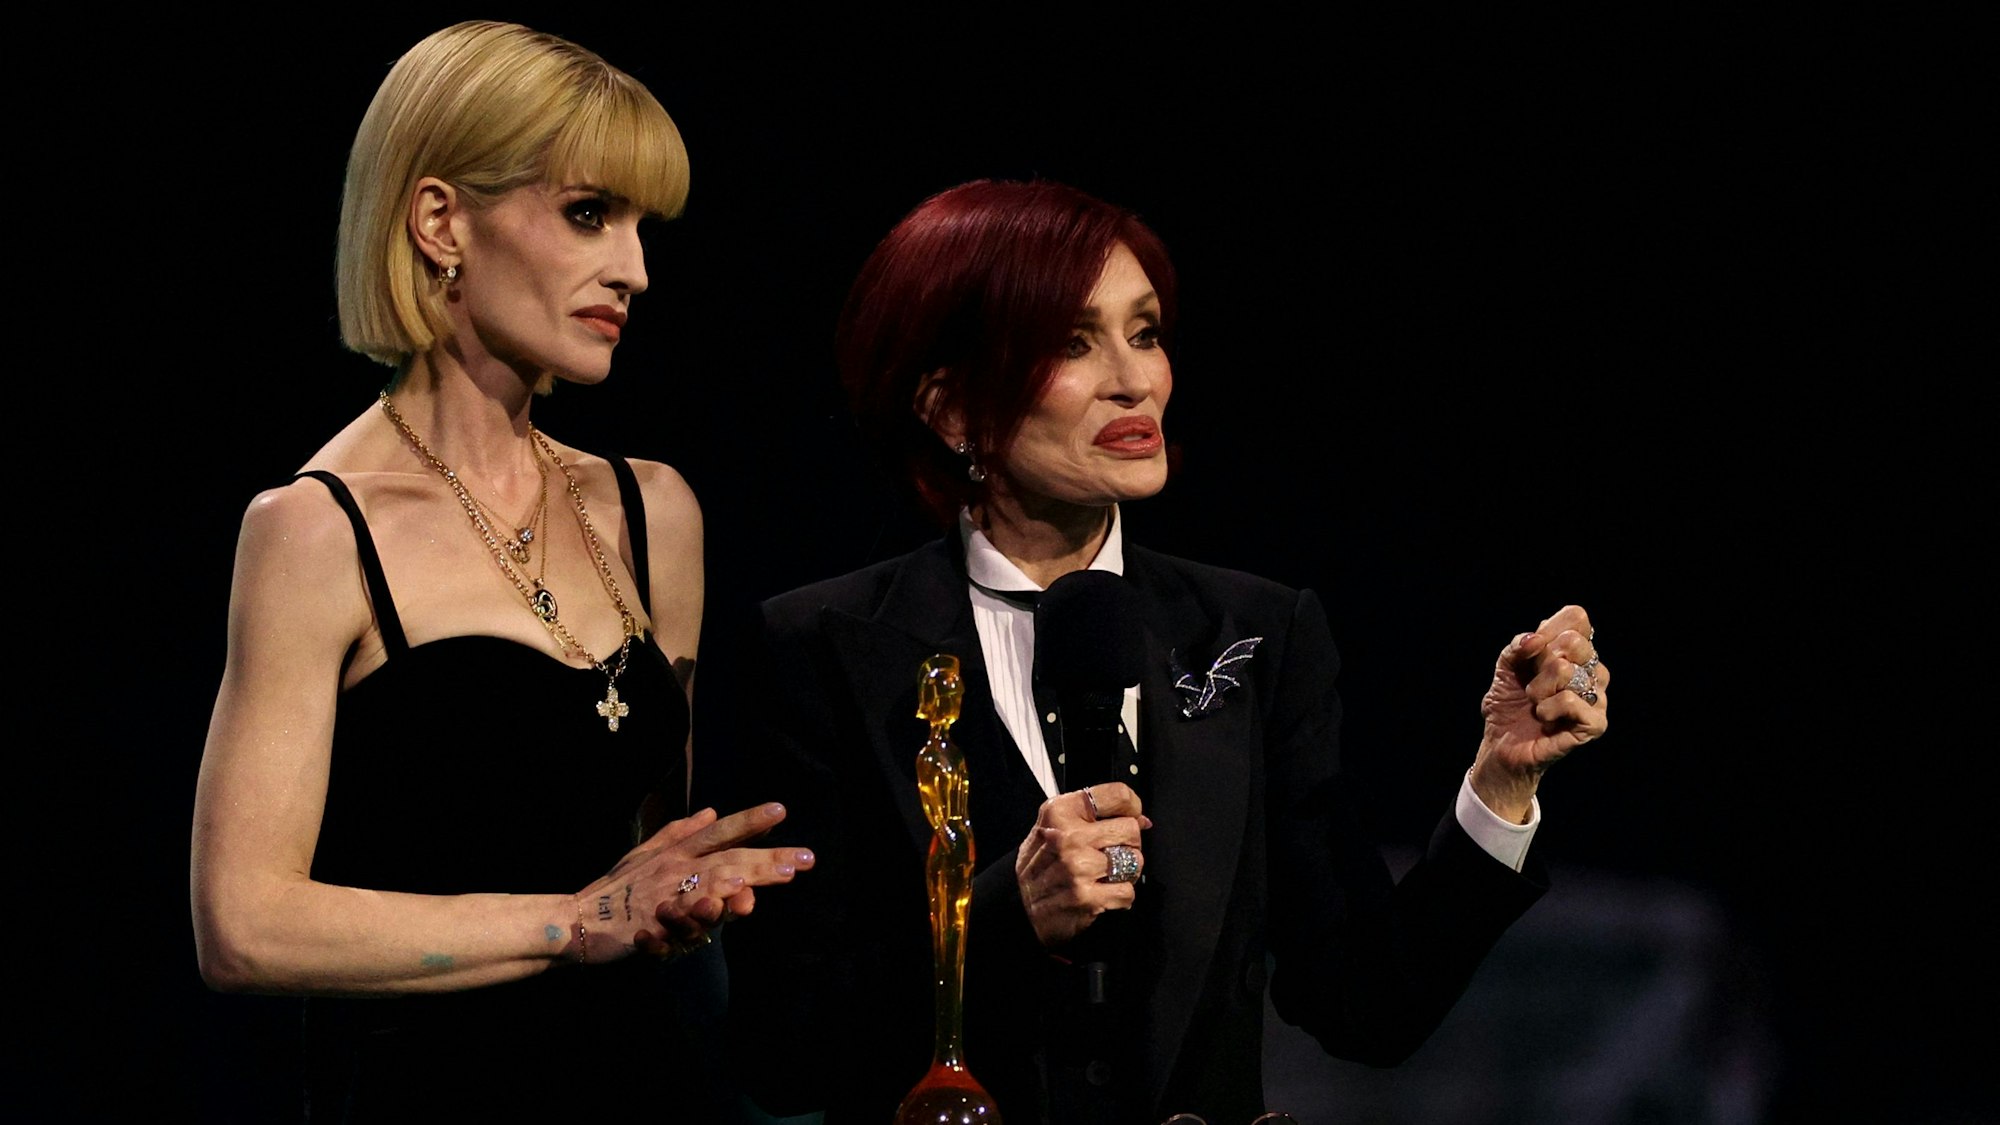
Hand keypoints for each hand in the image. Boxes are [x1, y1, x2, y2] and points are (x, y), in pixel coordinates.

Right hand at [572, 803, 812, 962]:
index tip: (782, 811)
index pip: (720, 832)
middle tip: (804, 860)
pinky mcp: (651, 924)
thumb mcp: (645, 852)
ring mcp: (664, 896)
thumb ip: (679, 832)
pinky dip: (697, 911)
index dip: (750, 820)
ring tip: (770, 878)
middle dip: (768, 860)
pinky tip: (721, 906)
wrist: (578, 919)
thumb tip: (712, 811)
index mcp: (676, 851)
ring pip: (706, 886)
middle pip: (728, 860)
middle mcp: (674, 869)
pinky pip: (678, 919)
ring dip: (737, 882)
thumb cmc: (616, 888)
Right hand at [1015, 783, 1152, 947]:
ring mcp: (1078, 867)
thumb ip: (1093, 818)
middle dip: (1128, 844)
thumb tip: (1141, 819)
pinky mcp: (1086, 897)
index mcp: (1061, 812)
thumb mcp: (1054, 827)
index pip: (1116, 795)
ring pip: (1134, 861)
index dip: (1131, 806)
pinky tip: (1103, 893)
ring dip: (1126, 871)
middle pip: (1131, 830)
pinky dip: (1121, 896)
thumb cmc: (1039, 865)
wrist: (1016, 905)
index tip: (1130, 816)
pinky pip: (1127, 891)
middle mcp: (1069, 836)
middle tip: (1112, 852)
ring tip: (1106, 875)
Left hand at [1472, 605, 1609, 821]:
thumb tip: (1536, 638)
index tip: (1531, 651)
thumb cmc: (1509, 705)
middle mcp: (1591, 670)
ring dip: (1538, 689)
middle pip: (1574, 641)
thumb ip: (1518, 646)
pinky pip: (1571, 700)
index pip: (1576, 618)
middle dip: (1540, 662)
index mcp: (1574, 652)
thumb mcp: (1506, 668)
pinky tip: (1544, 718)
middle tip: (1532, 684)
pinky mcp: (1595, 723)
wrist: (1502, 745)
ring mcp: (1597, 697)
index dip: (1548, 630)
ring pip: (1567, 671)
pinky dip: (1548, 708)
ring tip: (1535, 704)